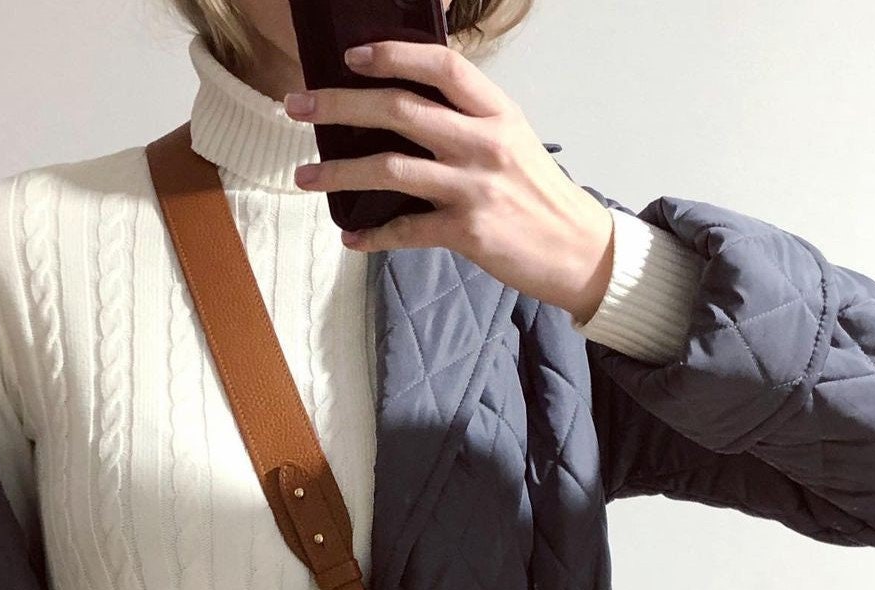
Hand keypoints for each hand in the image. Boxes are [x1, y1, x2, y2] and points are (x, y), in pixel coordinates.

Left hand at [284, 39, 615, 324]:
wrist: (577, 250)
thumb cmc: (539, 195)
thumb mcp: (513, 140)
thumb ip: (469, 120)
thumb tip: (408, 109)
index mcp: (497, 112)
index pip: (442, 65)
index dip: (393, 54)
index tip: (352, 57)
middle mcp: (484, 143)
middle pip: (400, 110)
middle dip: (340, 104)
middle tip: (297, 106)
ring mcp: (474, 188)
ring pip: (391, 170)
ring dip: (339, 172)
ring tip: (304, 176)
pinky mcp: (468, 232)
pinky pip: (407, 230)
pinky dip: (373, 236)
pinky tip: (351, 238)